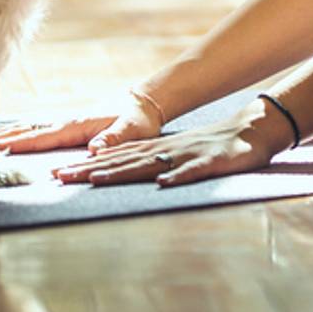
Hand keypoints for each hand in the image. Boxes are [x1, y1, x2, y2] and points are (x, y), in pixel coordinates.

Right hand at [0, 92, 159, 154]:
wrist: (144, 103)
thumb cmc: (138, 120)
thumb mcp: (131, 131)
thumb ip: (114, 139)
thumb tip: (95, 148)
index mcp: (76, 126)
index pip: (42, 137)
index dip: (20, 144)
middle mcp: (66, 123)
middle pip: (30, 132)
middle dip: (5, 139)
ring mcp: (67, 122)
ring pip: (32, 129)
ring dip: (11, 134)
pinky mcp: (70, 125)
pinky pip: (41, 130)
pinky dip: (23, 132)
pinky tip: (13, 135)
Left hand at [50, 111, 281, 188]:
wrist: (255, 129)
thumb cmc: (218, 148)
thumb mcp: (183, 156)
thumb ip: (159, 164)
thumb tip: (132, 180)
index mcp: (160, 151)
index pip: (118, 158)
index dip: (87, 166)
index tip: (57, 174)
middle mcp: (168, 151)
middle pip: (125, 160)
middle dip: (90, 169)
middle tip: (58, 176)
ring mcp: (189, 155)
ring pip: (151, 164)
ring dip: (123, 171)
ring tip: (96, 178)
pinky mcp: (214, 162)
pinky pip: (194, 171)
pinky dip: (178, 176)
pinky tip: (163, 182)